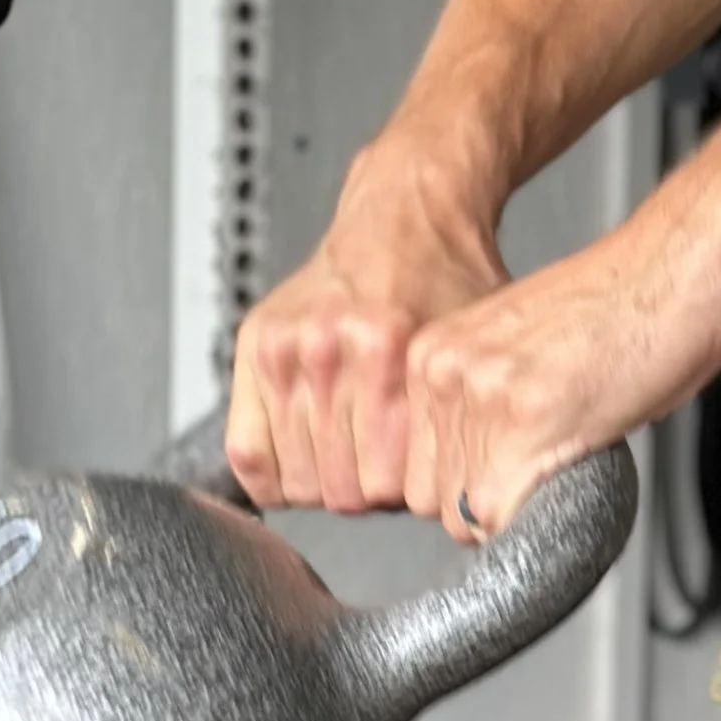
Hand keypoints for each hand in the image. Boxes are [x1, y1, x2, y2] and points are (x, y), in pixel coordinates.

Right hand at [227, 141, 507, 508]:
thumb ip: (462, 422)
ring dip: (326, 482)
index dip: (408, 497)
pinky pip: (247, 452)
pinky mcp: (255, 347)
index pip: (385, 486)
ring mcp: (286, 349)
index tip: (421, 483)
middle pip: (340, 491)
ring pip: (295, 480)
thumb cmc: (449, 282)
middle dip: (369, 492)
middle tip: (387, 467)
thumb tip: (464, 505)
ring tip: (354, 456)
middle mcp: (329, 349)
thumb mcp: (474, 351)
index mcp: (386, 351)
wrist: (405, 216)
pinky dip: (274, 473)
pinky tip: (306, 462)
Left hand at [405, 196, 720, 543]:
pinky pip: (508, 517)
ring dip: (518, 512)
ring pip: (469, 518)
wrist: (677, 270)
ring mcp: (480, 397)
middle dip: (490, 503)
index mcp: (433, 352)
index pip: (415, 469)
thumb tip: (480, 474)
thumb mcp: (524, 354)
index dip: (468, 485)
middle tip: (547, 472)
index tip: (512, 471)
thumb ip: (486, 404)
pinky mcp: (525, 422)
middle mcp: (443, 371)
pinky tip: (577, 468)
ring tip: (569, 460)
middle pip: (433, 500)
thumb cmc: (624, 307)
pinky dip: (543, 518)